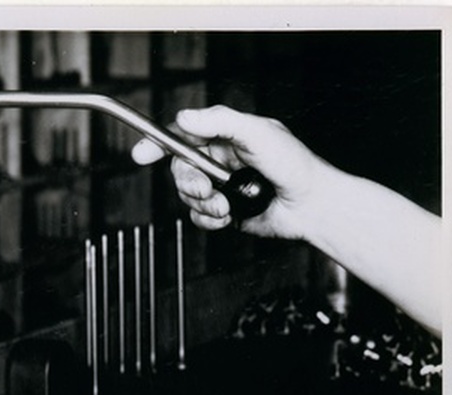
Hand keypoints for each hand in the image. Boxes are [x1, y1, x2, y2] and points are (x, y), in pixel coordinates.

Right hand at [132, 105, 328, 237]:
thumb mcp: (258, 134)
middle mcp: (218, 160)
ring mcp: (219, 186)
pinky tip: (228, 217)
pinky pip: (198, 217)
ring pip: (187, 196)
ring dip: (204, 204)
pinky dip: (209, 220)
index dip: (157, 144)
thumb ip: (220, 122)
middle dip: (189, 183)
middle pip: (179, 170)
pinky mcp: (222, 211)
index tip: (141, 154)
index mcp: (224, 136)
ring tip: (227, 205)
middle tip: (205, 189)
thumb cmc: (294, 165)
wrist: (311, 206)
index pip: (182, 136)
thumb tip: (185, 118)